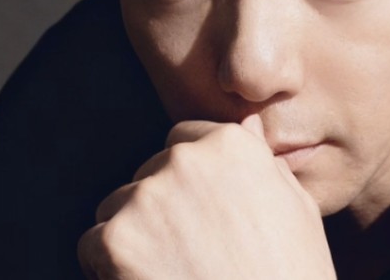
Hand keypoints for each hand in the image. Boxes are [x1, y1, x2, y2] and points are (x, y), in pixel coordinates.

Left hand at [77, 115, 335, 278]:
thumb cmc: (290, 273)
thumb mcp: (295, 206)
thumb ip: (262, 159)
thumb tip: (249, 125)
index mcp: (230, 145)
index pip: (186, 139)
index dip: (191, 175)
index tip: (197, 207)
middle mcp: (186, 159)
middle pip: (151, 170)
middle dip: (162, 201)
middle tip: (185, 246)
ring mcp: (148, 196)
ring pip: (119, 204)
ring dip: (134, 230)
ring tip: (167, 268)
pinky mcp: (116, 239)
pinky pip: (94, 242)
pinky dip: (109, 265)